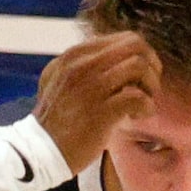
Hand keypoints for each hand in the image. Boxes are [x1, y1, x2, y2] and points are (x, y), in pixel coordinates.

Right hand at [32, 33, 159, 174]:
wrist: (40, 151)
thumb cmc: (54, 120)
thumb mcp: (58, 80)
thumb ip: (80, 65)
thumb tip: (112, 59)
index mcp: (75, 55)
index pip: (124, 39)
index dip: (140, 55)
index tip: (139, 77)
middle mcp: (82, 65)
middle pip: (135, 45)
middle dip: (151, 65)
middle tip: (148, 86)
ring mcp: (91, 87)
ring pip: (139, 66)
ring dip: (150, 85)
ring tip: (143, 103)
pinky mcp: (101, 112)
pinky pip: (138, 97)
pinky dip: (146, 107)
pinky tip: (138, 117)